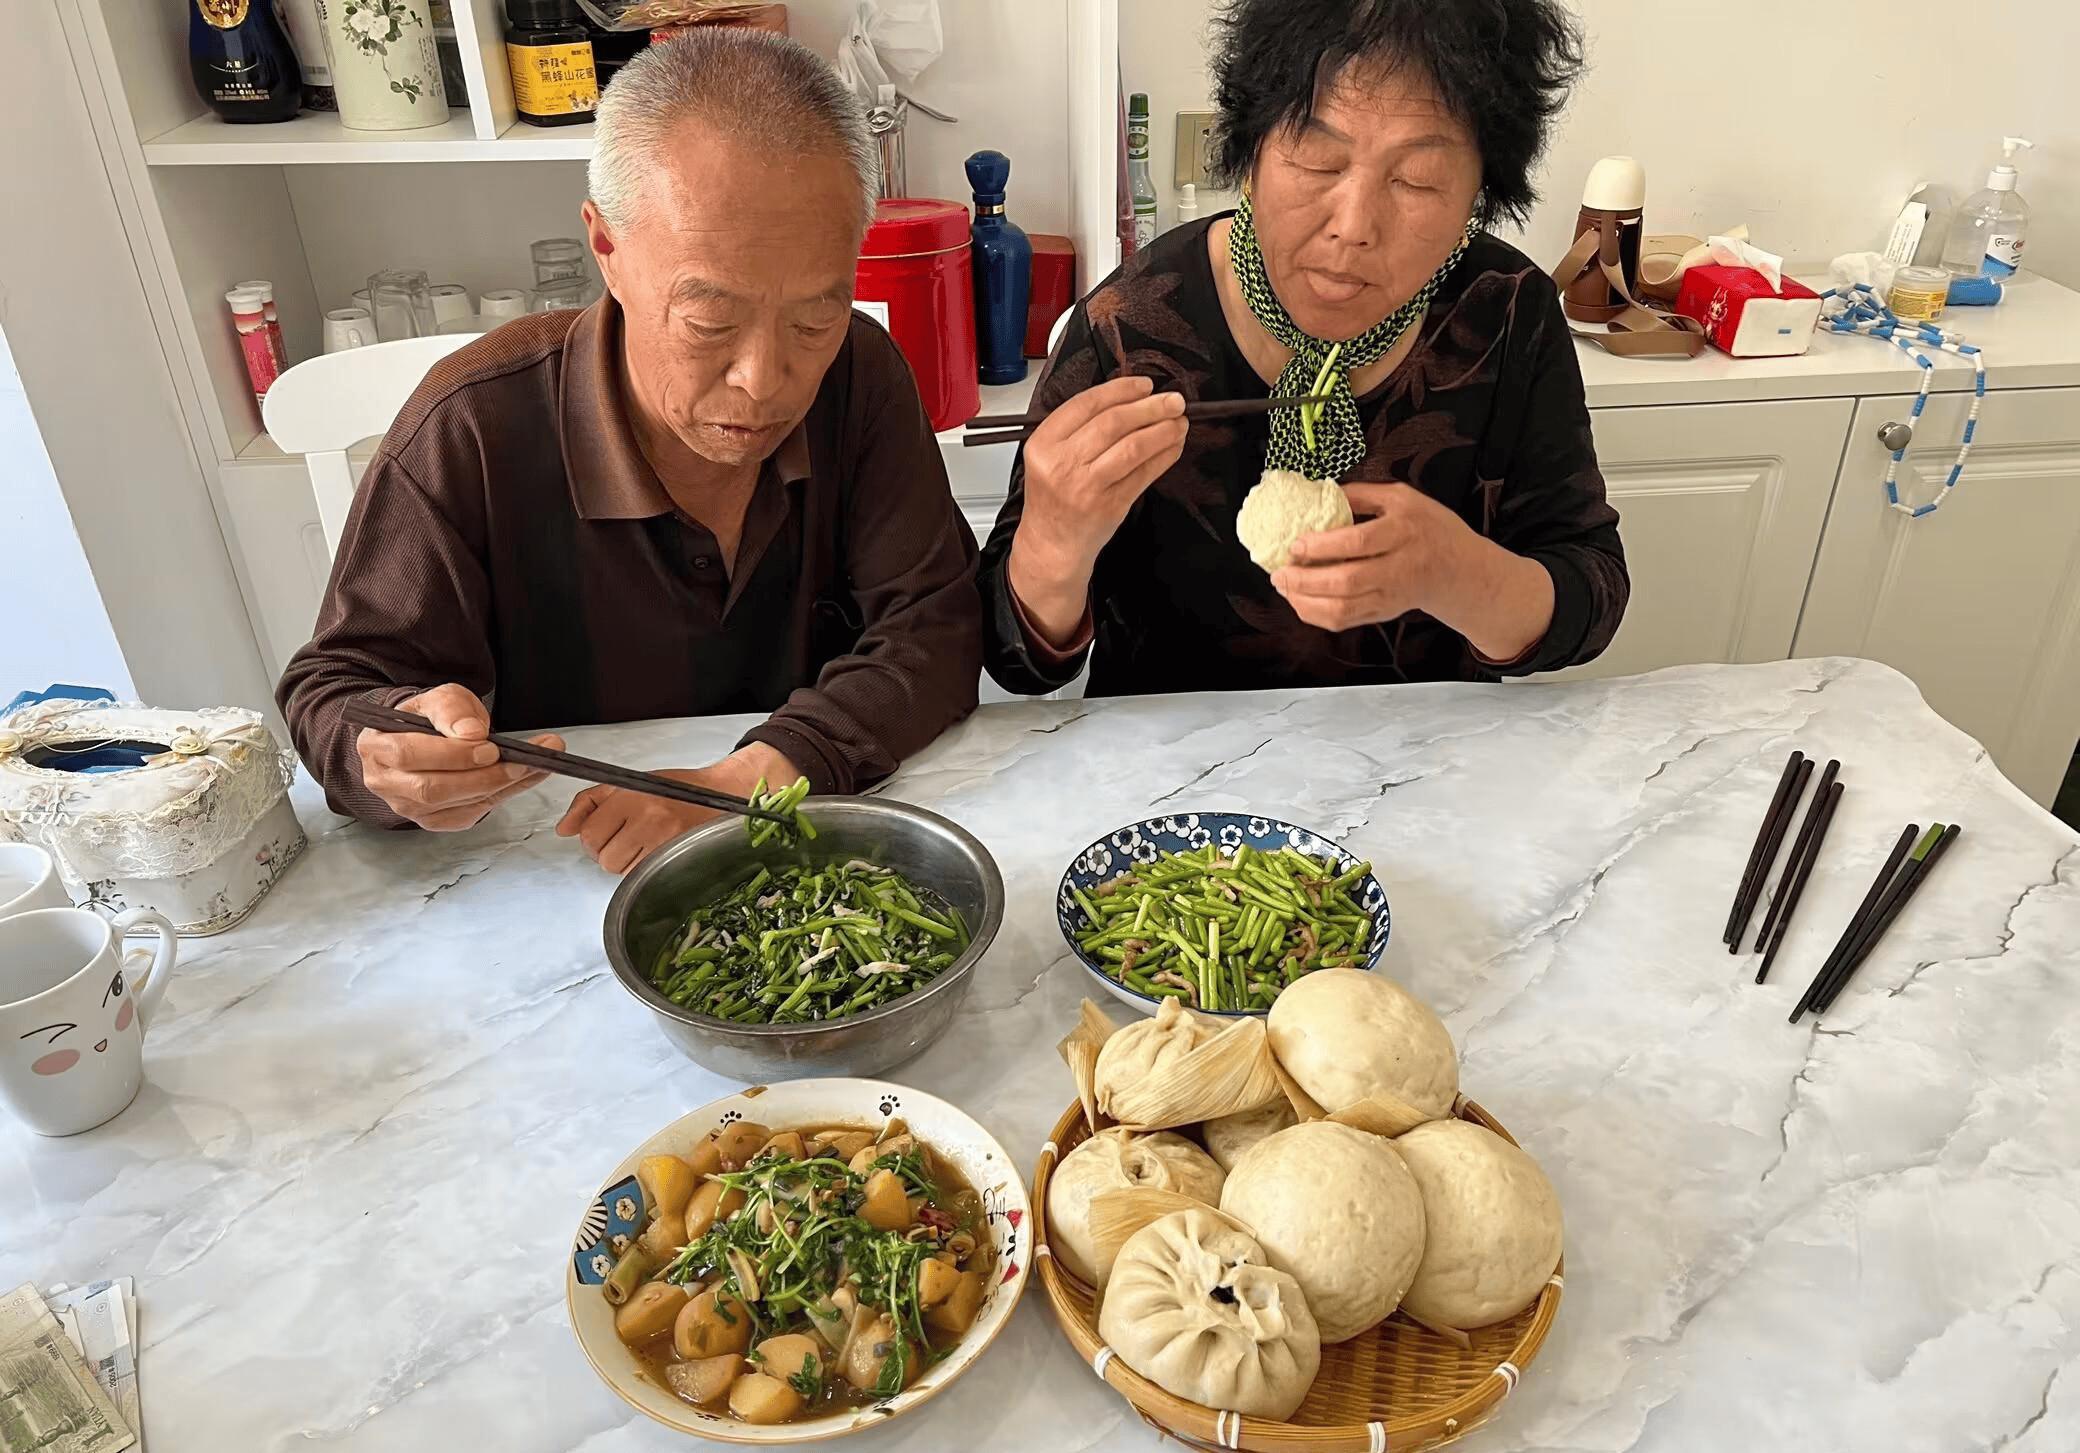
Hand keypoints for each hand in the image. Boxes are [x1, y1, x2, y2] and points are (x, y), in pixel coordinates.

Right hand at [354, 683, 560, 831]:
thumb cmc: (429, 719)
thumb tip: (471, 733)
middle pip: (432, 788)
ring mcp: (406, 806)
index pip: (409, 754)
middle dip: (482, 776)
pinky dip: (498, 798)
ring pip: (453, 805)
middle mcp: (385, 782)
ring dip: (498, 787)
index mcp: (376, 746)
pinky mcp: (431, 820)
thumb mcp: (439, 698)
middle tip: (520, 762)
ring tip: (532, 766)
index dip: (452, 754)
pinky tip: (521, 779)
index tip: (490, 746)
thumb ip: (452, 709)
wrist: (424, 738)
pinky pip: (466, 815)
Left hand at [556, 743, 800, 875]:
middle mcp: (649, 819)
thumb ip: (589, 803)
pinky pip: (642, 877)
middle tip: (627, 838)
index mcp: (633, 797)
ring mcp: (666, 841)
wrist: (720, 794)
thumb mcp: (627, 785)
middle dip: (609, 851)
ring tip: (645, 844)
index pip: (590, 834)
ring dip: (627, 862)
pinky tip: (656, 853)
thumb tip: (563, 829)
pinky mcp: (678, 858)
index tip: (606, 830)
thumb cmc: (673, 790)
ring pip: (621, 871)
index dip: (592, 837)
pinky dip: (643, 870)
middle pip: (603, 857)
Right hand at [1007, 376, 1188, 645]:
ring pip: (1134, 447)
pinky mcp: (1110, 506)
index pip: (1087, 404)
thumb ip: (1080, 428)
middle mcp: (1063, 464)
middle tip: (1173, 401)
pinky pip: (1144, 474)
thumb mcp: (1050, 456)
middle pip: (1114, 422)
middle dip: (1150, 407)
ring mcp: (1087, 487)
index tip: (1145, 385)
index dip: (1121, 390)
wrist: (1052, 544)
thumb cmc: (1054, 498)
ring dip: (1163, 430)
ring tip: (1179, 421)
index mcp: (1044, 443)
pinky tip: (1174, 446)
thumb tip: (1130, 398)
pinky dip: (1164, 456)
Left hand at [1273, 483, 1554, 660]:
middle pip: (1347, 581)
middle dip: (1306, 580)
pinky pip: (1345, 621)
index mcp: (1403, 531)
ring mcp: (1390, 596)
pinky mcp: (1383, 613)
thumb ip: (1362, 494)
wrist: (1459, 569)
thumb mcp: (1404, 498)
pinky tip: (1299, 600)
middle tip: (1279, 572)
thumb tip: (1319, 492)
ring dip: (1306, 601)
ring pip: (1343, 609)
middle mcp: (1398, 568)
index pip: (1359, 542)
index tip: (1296, 543)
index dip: (1323, 546)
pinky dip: (1316, 614)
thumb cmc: (1430, 528)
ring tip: (1284, 586)